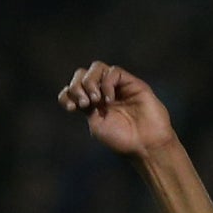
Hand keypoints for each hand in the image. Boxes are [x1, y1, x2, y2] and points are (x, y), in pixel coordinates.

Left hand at [58, 62, 175, 156]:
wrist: (145, 145)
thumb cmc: (123, 140)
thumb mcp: (96, 126)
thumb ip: (85, 107)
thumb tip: (80, 92)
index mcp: (92, 104)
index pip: (71, 89)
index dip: (67, 95)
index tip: (72, 109)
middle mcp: (103, 92)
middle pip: (81, 74)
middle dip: (78, 86)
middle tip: (85, 103)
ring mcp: (118, 86)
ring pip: (96, 67)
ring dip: (90, 81)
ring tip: (96, 99)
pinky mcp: (132, 83)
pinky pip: (114, 71)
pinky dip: (107, 83)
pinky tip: (110, 99)